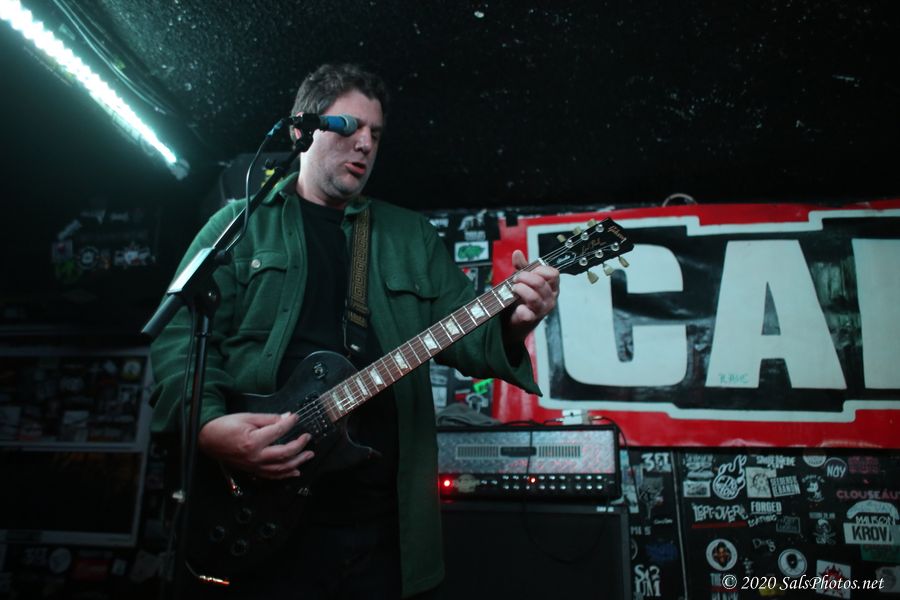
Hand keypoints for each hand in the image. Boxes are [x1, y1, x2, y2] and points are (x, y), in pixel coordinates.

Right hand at [198, 412, 314, 478]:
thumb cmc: (225, 427)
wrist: (208, 439)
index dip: (290, 423)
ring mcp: (254, 466)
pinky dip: (285, 474)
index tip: (297, 418)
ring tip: (308, 455)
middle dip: (300, 446)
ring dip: (297, 462)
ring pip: (281, 468)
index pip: (279, 431)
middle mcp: (255, 457)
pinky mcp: (252, 470)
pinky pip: (271, 476)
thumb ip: (268, 419)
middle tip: (307, 438)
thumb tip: (286, 418)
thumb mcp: (247, 417)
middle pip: (285, 454)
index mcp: (254, 441)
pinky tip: (295, 471)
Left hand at [504, 249, 559, 343]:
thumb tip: (517, 252)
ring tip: (513, 289)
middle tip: (515, 279)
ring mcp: (542, 310)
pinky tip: (517, 307)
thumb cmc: (522, 297)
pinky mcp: (532, 320)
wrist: (513, 320)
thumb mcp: (523, 280)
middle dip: (524, 277)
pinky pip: (527, 312)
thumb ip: (521, 266)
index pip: (553, 274)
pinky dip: (520, 309)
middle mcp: (550, 298)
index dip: (539, 269)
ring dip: (520, 290)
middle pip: (540, 283)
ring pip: (534, 297)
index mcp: (552, 287)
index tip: (528, 271)